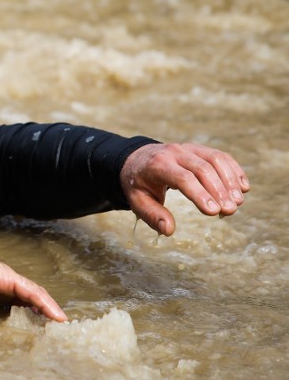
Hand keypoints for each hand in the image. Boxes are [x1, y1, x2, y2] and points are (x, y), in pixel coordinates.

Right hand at [0, 249, 66, 321]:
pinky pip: (33, 293)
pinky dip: (46, 304)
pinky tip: (57, 317)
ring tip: (61, 323)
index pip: (14, 301)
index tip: (34, 326)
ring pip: (35, 295)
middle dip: (40, 311)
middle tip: (51, 327)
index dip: (25, 311)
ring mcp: (8, 279)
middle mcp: (3, 283)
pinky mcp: (11, 279)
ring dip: (49, 309)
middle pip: (28, 297)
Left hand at [121, 143, 249, 235]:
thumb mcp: (137, 201)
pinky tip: (243, 187)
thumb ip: (152, 216)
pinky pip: (220, 156)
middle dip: (219, 191)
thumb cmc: (138, 184)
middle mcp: (174, 152)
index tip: (214, 212)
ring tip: (238, 202)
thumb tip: (169, 231)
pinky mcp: (199, 149)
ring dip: (230, 181)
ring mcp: (188, 148)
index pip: (182, 178)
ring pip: (215, 160)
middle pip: (202, 169)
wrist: (136, 159)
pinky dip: (234, 170)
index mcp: (157, 165)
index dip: (200, 194)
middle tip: (230, 211)